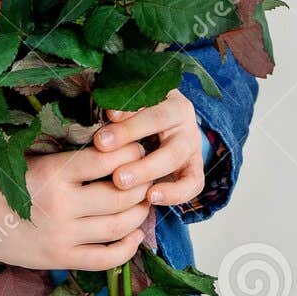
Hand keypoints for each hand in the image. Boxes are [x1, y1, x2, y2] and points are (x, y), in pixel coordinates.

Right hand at [0, 145, 150, 270]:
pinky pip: (106, 259)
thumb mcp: (38, 159)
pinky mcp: (61, 259)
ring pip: (119, 226)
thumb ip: (74, 158)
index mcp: (54, 172)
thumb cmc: (8, 182)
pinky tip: (134, 234)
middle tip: (148, 176)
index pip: (107, 160)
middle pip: (121, 196)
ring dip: (139, 213)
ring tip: (142, 202)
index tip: (138, 149)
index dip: (131, 153)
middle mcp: (61, 205)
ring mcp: (62, 236)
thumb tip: (120, 148)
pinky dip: (128, 247)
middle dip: (142, 184)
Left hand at [92, 88, 205, 206]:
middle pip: (160, 122)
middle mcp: (183, 119)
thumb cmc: (140, 118)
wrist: (167, 133)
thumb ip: (120, 109)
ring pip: (173, 156)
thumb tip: (105, 112)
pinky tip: (151, 198)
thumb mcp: (132, 107)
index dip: (127, 105)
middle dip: (130, 134)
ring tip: (120, 181)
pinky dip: (174, 193)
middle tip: (101, 145)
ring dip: (146, 169)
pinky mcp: (195, 169)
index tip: (107, 115)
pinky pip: (192, 184)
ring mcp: (192, 145)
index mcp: (167, 97)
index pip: (147, 98)